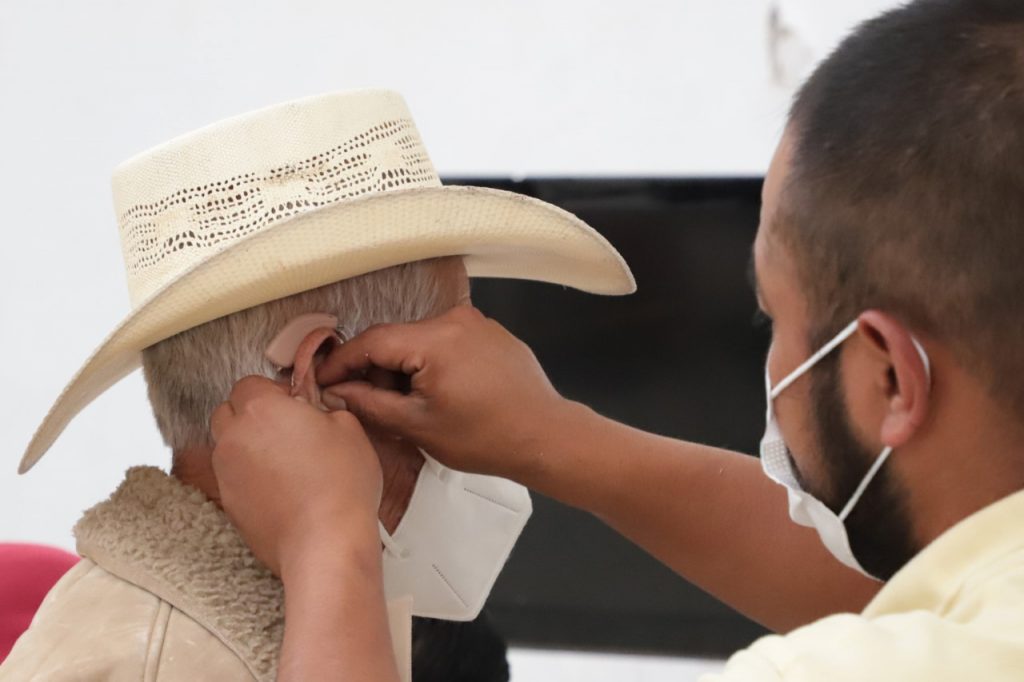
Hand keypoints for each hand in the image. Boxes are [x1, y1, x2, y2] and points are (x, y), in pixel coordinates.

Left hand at [210, 376, 382, 577]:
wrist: (324, 542)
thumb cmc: (340, 484)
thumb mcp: (349, 428)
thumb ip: (325, 408)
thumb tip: (316, 410)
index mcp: (260, 409)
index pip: (249, 383)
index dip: (274, 391)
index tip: (296, 404)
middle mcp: (234, 437)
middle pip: (228, 411)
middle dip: (251, 414)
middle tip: (287, 427)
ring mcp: (226, 473)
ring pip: (227, 445)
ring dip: (248, 445)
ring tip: (285, 461)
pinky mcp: (229, 504)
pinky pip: (233, 478)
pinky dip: (250, 476)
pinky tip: (281, 488)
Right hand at [316, 304, 571, 478]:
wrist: (545, 436)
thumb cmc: (488, 437)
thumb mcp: (418, 426)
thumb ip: (370, 403)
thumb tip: (337, 391)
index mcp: (435, 339)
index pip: (372, 341)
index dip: (342, 362)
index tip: (323, 380)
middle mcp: (456, 320)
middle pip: (397, 338)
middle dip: (377, 369)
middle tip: (371, 404)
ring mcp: (477, 323)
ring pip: (421, 340)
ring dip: (406, 367)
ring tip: (412, 406)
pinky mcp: (491, 333)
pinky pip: (448, 342)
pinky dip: (433, 363)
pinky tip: (441, 394)